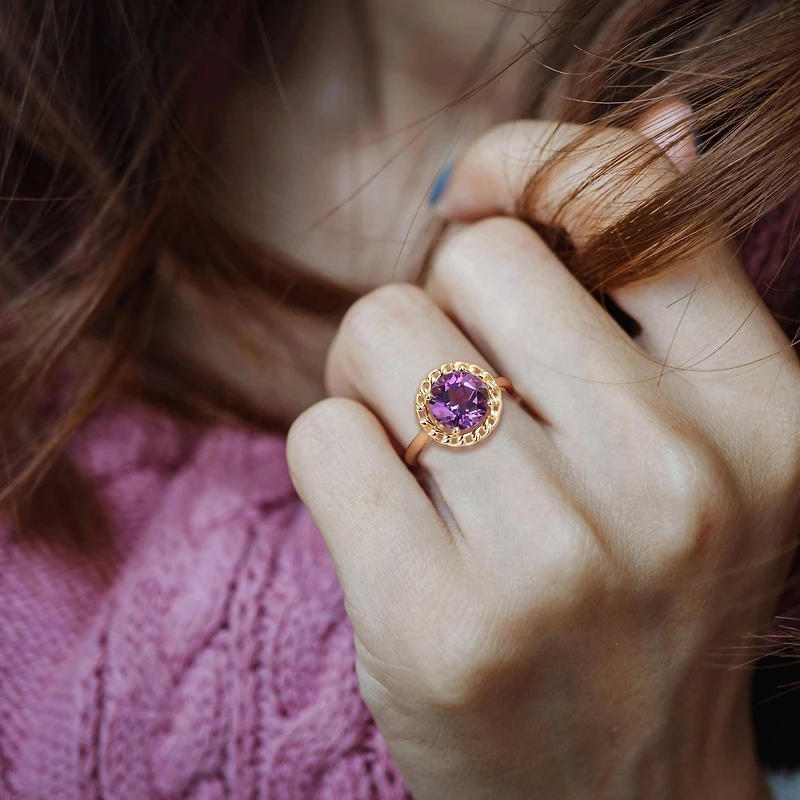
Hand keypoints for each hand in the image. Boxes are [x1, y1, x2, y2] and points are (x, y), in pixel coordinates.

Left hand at [287, 119, 799, 798]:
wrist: (614, 798)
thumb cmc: (638, 601)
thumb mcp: (694, 440)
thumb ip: (665, 285)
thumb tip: (662, 122)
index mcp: (763, 414)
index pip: (625, 195)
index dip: (531, 162)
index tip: (481, 195)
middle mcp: (677, 480)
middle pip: (470, 256)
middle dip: (442, 306)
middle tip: (458, 391)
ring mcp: (556, 560)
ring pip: (381, 334)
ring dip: (376, 381)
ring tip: (424, 458)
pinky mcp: (438, 624)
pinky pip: (323, 434)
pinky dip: (335, 458)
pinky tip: (387, 520)